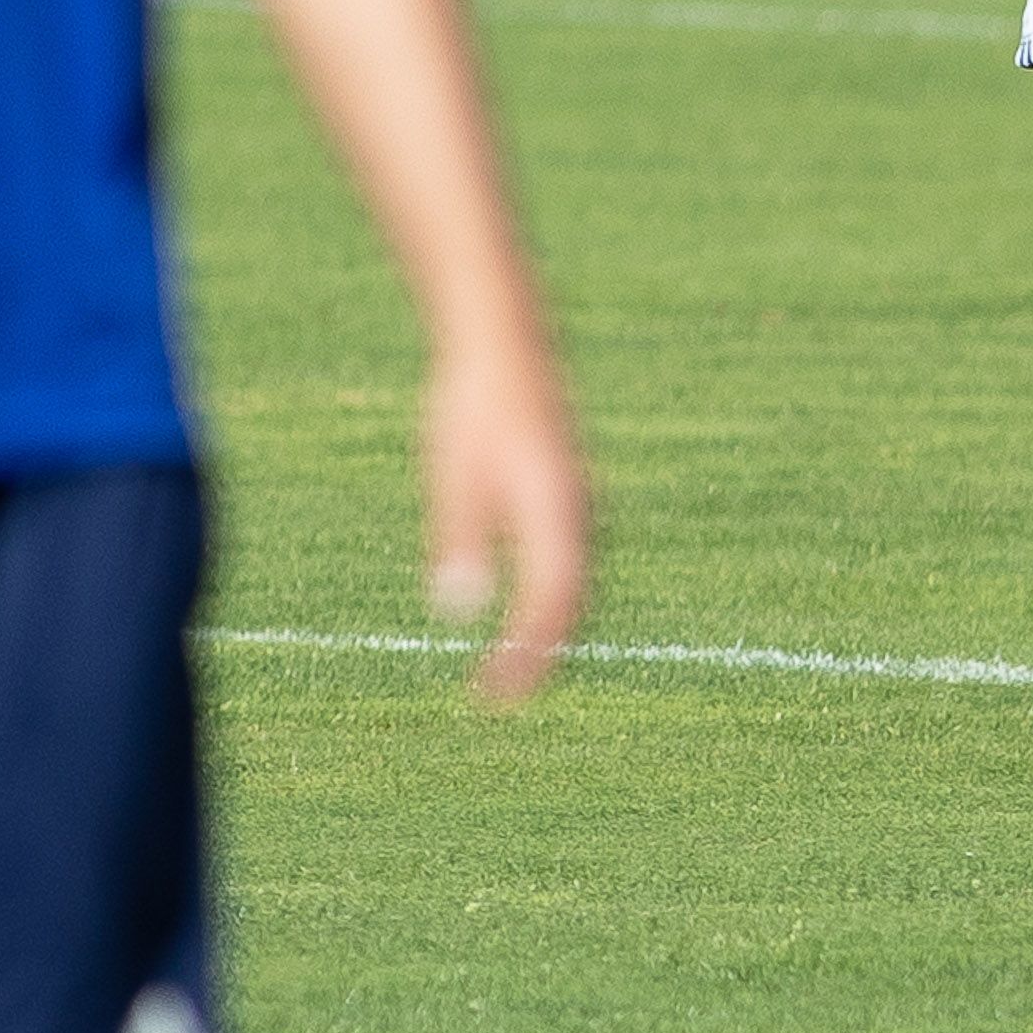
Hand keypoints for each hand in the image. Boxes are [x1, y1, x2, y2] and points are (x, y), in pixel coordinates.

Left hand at [421, 331, 589, 703]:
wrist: (502, 338)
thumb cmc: (472, 406)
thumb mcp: (454, 475)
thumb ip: (461, 541)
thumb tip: (458, 611)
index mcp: (555, 510)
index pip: (550, 604)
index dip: (527, 655)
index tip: (495, 694)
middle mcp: (578, 511)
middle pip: (571, 600)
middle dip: (541, 652)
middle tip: (501, 694)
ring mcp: (577, 500)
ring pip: (573, 580)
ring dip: (548, 625)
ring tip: (511, 664)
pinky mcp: (566, 490)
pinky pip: (567, 558)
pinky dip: (549, 594)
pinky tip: (521, 606)